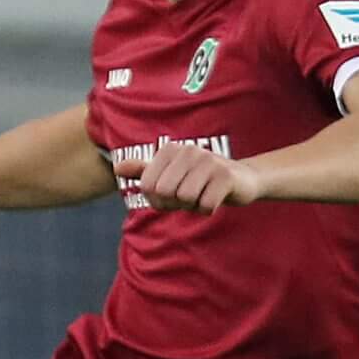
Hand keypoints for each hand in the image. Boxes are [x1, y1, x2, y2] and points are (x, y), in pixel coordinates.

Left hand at [115, 142, 263, 213]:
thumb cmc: (200, 179)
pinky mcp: (225, 176)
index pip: (148, 187)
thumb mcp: (170, 174)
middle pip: (165, 193)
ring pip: (185, 199)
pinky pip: (205, 205)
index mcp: (170, 150)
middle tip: (189, 197)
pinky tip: (216, 198)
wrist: (242, 179)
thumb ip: (143, 171)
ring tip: (203, 194)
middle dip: (175, 203)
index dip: (158, 200)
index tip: (173, 195)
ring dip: (193, 205)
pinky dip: (208, 209)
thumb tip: (117, 168)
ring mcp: (208, 161)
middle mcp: (188, 151)